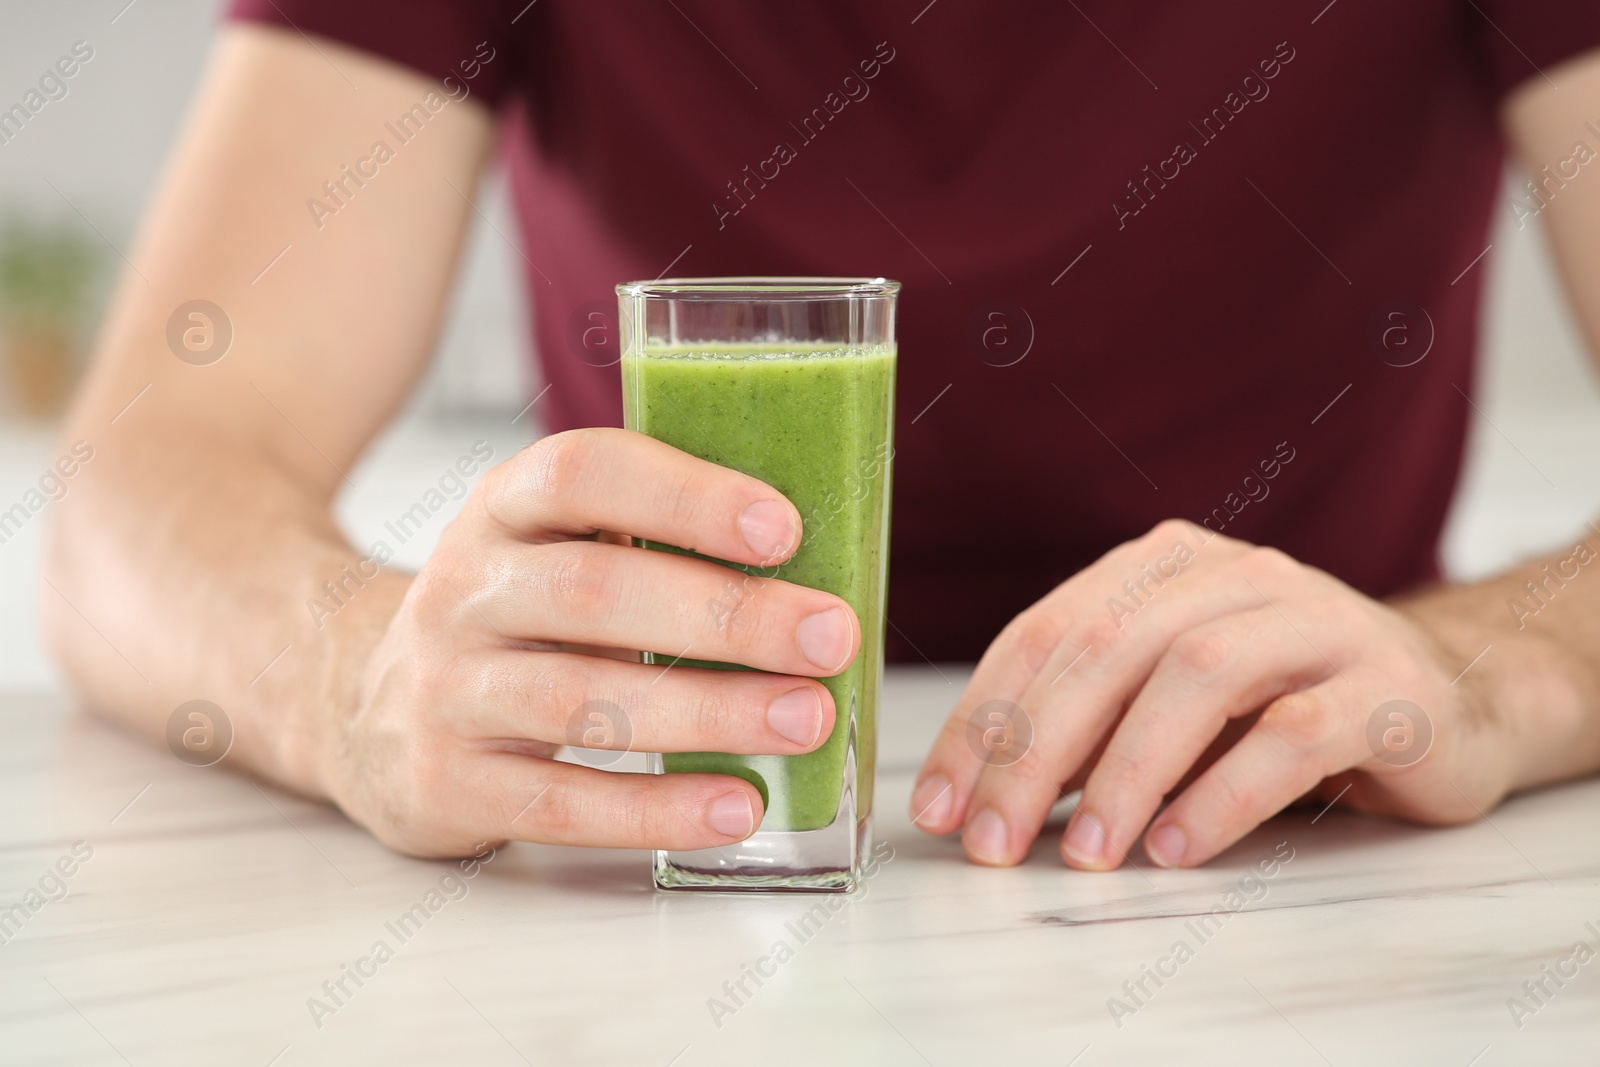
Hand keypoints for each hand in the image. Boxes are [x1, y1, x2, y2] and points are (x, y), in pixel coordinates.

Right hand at [326, 428, 859, 856]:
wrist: (362, 708)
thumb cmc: (511, 618)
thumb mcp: (550, 550)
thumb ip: (647, 544)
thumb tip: (807, 575)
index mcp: (502, 510)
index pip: (583, 473)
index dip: (684, 496)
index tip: (783, 528)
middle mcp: (464, 590)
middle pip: (593, 592)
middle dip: (724, 615)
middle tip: (829, 637)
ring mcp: (446, 690)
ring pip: (581, 700)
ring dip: (708, 711)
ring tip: (806, 720)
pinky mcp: (448, 783)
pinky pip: (559, 803)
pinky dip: (655, 809)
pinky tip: (736, 807)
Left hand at [909, 520, 1516, 869]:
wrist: (1450, 700)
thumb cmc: (1284, 703)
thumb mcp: (1171, 702)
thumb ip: (1091, 725)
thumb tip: (985, 790)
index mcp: (1163, 566)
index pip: (1044, 634)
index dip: (982, 721)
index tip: (938, 807)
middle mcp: (1235, 574)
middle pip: (1106, 650)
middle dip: (1032, 752)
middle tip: (991, 840)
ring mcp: (1317, 619)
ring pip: (1196, 676)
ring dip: (1124, 772)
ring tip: (1083, 853)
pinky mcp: (1387, 685)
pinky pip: (1293, 734)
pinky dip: (1222, 794)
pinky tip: (1175, 847)